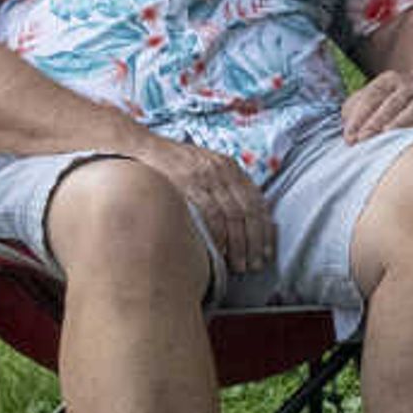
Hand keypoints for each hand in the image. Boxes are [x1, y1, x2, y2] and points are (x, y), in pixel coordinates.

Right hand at [138, 137, 275, 277]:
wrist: (145, 148)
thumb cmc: (175, 164)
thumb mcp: (206, 167)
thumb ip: (225, 186)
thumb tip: (242, 220)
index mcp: (231, 167)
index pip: (258, 201)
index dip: (265, 229)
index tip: (267, 250)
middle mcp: (224, 170)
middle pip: (249, 211)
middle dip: (255, 242)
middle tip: (255, 264)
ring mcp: (207, 176)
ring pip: (234, 216)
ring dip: (239, 244)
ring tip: (239, 264)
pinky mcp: (190, 184)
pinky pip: (211, 214)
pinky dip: (218, 235)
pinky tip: (220, 251)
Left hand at [339, 70, 412, 143]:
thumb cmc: (389, 110)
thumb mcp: (370, 104)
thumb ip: (354, 111)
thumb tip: (348, 132)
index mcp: (390, 80)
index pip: (372, 95)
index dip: (359, 116)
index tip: (349, 137)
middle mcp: (411, 85)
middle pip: (392, 102)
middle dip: (375, 121)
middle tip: (363, 140)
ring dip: (400, 123)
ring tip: (386, 136)